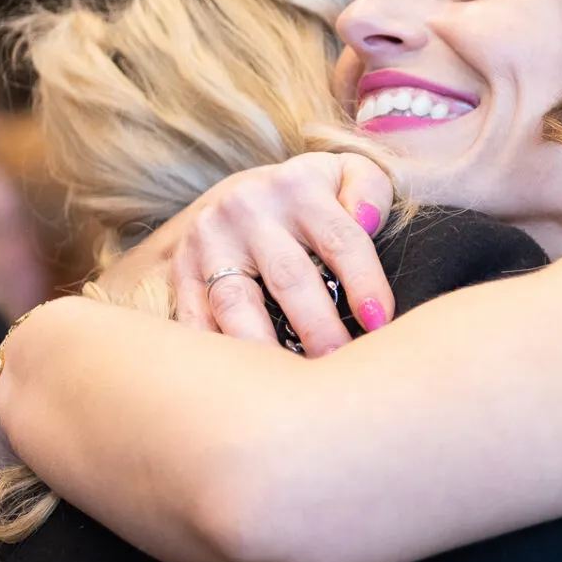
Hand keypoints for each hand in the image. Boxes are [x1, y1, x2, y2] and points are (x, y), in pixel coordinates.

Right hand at [110, 152, 395, 356]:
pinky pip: (194, 318)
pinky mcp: (182, 271)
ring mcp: (209, 241)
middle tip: (339, 366)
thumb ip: (369, 189)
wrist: (240, 195)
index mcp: (297, 187)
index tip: (379, 324)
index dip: (364, 284)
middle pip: (289, 277)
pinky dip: (216, 352)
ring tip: (291, 386)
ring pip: (235, 302)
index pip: (341, 240)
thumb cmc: (311, 198)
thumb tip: (367, 218)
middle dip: (318, 328)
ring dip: (265, 347)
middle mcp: (248, 209)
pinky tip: (239, 384)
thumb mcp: (345, 175)